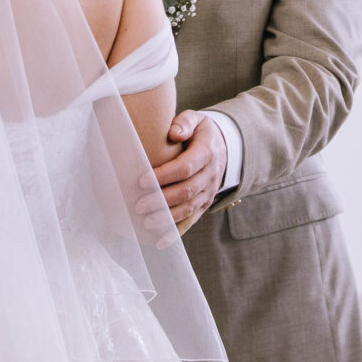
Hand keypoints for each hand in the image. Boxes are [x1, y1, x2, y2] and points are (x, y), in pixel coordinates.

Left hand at [137, 111, 227, 239]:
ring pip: (189, 209)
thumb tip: (173, 133)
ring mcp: (209, 191)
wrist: (223, 145)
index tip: (141, 180)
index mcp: (207, 152)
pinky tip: (159, 242)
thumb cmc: (200, 131)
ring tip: (145, 222)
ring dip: (167, 218)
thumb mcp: (196, 119)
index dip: (163, 175)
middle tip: (138, 205)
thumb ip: (184, 123)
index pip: (185, 167)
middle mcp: (211, 174)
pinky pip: (192, 220)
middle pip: (187, 191)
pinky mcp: (205, 204)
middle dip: (162, 200)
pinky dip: (176, 233)